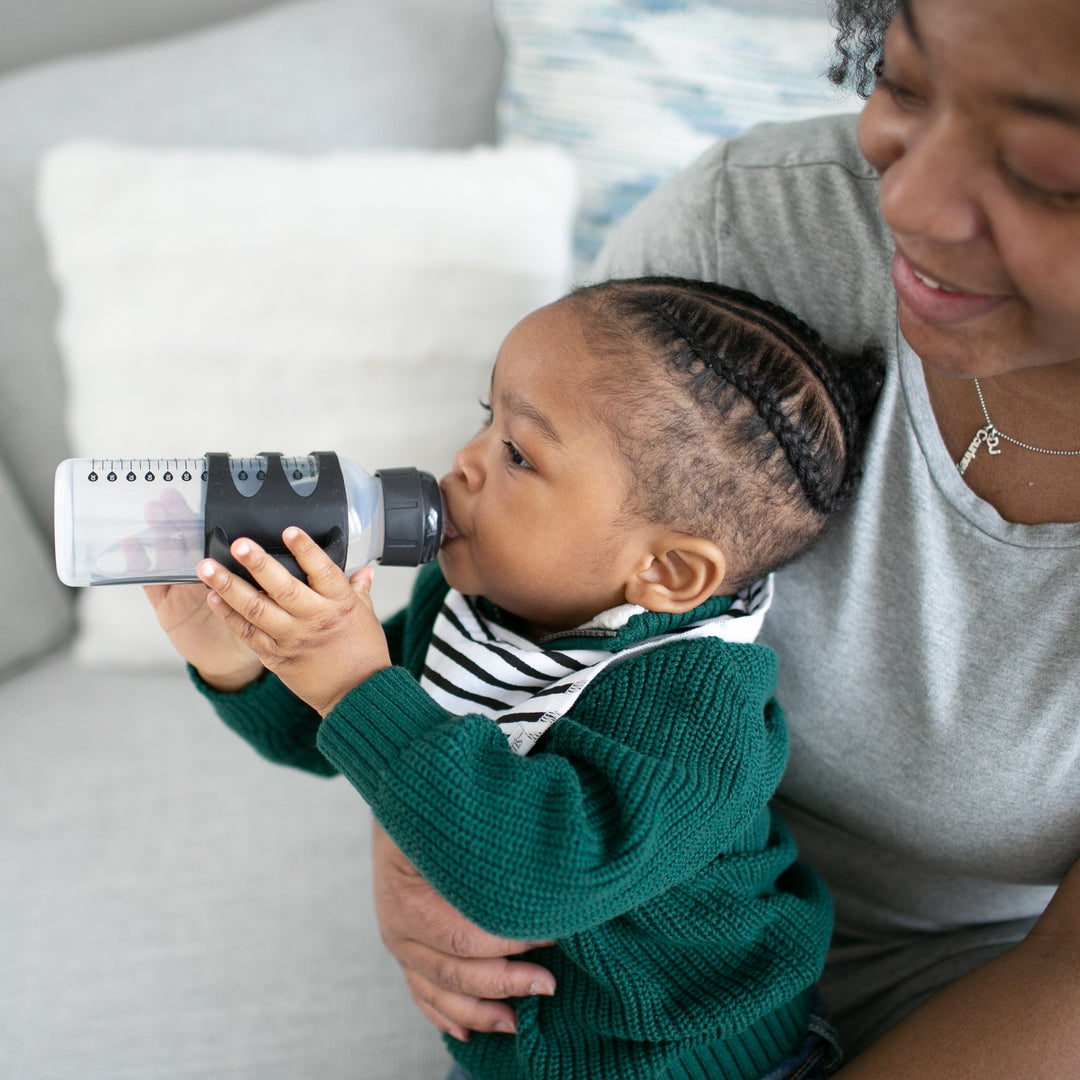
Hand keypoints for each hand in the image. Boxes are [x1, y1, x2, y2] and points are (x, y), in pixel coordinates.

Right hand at [140, 491, 262, 690]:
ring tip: (154, 511)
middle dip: (182, 519)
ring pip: (170, 557)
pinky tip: (132, 546)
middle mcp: (205, 575)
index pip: (218, 539)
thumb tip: (284, 538)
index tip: (208, 493)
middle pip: (192, 543)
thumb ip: (267, 574)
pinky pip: (151, 584)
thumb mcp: (266, 599)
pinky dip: (138, 565)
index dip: (211, 518)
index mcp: (232, 569)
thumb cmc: (256, 627)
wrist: (234, 663)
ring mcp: (183, 588)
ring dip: (161, 534)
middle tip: (173, 496)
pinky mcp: (167, 606)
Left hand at [196, 528, 389, 715]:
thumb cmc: (363, 653)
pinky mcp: (275, 657)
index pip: (322, 571)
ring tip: (207, 568)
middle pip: (283, 588)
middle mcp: (314, 619)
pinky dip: (228, 615)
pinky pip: (247, 633)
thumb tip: (364, 570)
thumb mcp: (366, 616)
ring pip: (256, 609)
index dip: (305, 550)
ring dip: (228, 587)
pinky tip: (213, 598)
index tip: (289, 531)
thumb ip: (359, 590)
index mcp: (339, 604)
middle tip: (238, 545)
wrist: (356, 695)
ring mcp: (292, 639)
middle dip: (258, 564)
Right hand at [371, 823, 555, 1041]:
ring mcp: (398, 940)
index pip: (464, 935)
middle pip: (455, 969)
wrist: (400, 792)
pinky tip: (468, 1032)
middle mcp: (398, 925)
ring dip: (480, 1010)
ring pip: (438, 990)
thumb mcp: (454, 820)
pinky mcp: (401, 948)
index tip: (552, 934)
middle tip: (548, 984)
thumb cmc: (436, 805)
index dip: (510, 941)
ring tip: (518, 1020)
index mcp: (409, 895)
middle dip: (505, 981)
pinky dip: (444, 1013)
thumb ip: (487, 849)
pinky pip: (421, 991)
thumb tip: (537, 872)